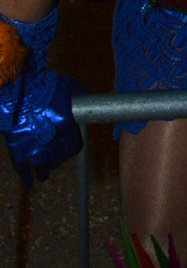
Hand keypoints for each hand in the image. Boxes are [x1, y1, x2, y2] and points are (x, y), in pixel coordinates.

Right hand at [1, 69, 84, 186]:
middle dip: (58, 160)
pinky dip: (25, 177)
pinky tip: (29, 183)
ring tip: (44, 176)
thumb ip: (79, 97)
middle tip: (56, 160)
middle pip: (59, 157)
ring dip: (44, 172)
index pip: (74, 146)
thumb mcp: (67, 86)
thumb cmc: (42, 84)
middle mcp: (52, 138)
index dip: (72, 149)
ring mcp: (33, 145)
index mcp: (66, 124)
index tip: (69, 150)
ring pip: (43, 165)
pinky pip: (22, 167)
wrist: (17, 88)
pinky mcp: (17, 147)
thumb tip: (89, 102)